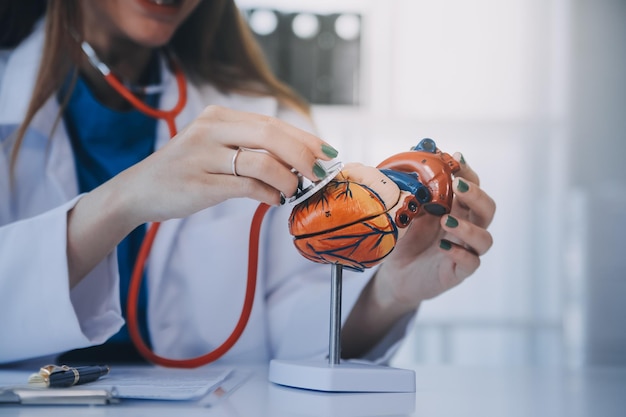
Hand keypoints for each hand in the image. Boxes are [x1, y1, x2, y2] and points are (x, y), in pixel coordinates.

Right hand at [67, 106, 336, 284]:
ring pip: (263, 162)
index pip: (272, 123)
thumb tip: (297, 161)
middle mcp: (211, 131)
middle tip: (320, 174)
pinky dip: (268, 195)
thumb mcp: (213, 147)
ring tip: (293, 191)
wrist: (138, 191)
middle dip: (304, 156)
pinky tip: (274, 200)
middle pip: (271, 136)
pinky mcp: (201, 184)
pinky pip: (247, 187)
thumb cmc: (184, 170)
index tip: (326, 152)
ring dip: (287, 180)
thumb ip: (249, 148)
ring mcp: (204, 157)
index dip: (304, 138)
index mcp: (218, 117)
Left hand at [373, 152, 495, 310]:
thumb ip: (412, 191)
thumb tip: (406, 161)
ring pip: (484, 238)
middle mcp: (466, 227)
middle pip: (487, 209)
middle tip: (458, 186)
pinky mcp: (457, 272)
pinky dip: (461, 254)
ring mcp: (465, 250)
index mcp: (456, 208)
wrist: (395, 274)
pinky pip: (471, 263)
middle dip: (476, 195)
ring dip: (469, 227)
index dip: (468, 172)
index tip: (455, 159)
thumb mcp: (406, 211)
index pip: (473, 186)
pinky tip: (444, 247)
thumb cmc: (405, 239)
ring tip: (446, 220)